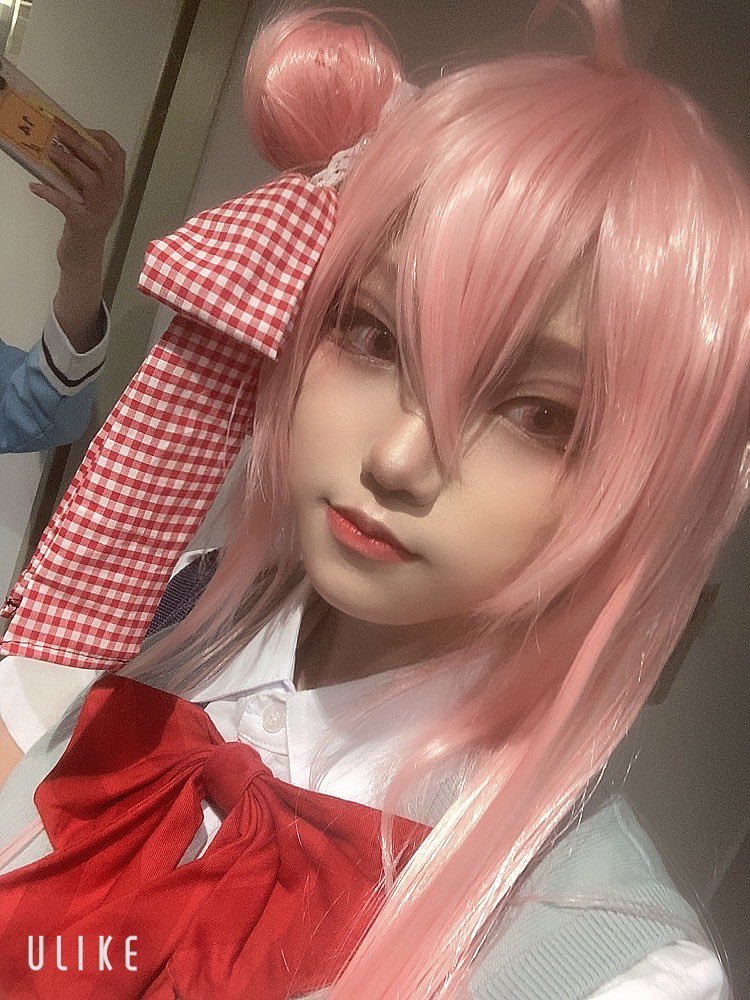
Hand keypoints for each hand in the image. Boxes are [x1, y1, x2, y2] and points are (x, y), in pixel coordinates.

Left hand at [29, 122, 125, 352]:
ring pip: (90, 180)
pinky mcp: (84, 225)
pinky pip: (67, 204)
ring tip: (49, 152)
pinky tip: (34, 187)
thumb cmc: (82, 223)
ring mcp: (100, 212)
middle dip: (79, 144)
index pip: (118, 157)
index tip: (81, 127)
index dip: (102, 138)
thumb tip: (59, 147)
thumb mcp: (86, 196)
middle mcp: (113, 199)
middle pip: (102, 164)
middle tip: (57, 131)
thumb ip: (81, 176)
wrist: (83, 258)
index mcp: (115, 189)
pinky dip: (50, 194)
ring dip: (68, 163)